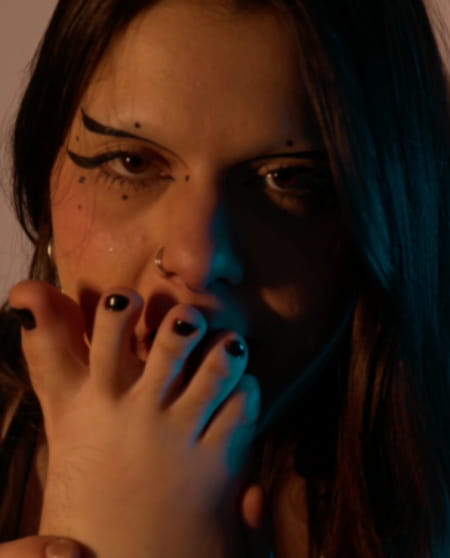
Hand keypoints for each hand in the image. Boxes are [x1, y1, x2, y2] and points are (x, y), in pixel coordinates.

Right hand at [9, 280, 265, 557]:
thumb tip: (26, 290)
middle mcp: (138, 414)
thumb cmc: (87, 481)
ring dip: (225, 349)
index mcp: (96, 401)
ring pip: (217, 367)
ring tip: (224, 348)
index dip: (122, 306)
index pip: (108, 330)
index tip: (131, 300)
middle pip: (172, 341)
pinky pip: (243, 406)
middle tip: (188, 320)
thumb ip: (49, 353)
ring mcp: (179, 439)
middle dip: (185, 321)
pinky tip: (239, 391)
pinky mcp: (216, 466)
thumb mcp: (62, 416)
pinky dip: (246, 389)